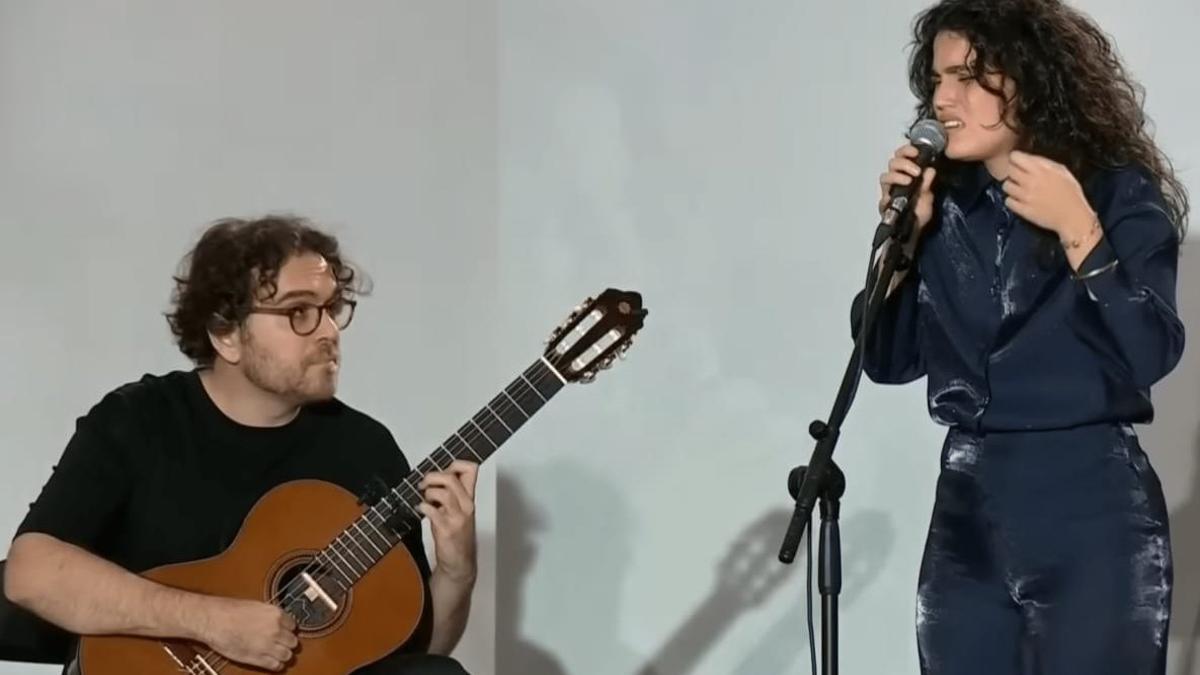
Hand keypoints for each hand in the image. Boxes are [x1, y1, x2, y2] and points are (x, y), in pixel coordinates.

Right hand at [195, 597, 297, 670]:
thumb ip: (269, 616)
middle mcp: (275, 630)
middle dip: (287, 643)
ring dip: (284, 655)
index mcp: (276, 614)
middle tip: (281, 644)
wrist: (214, 620)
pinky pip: (275, 665)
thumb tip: (276, 621)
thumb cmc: (229, 611)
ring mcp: (267, 645)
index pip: (294, 626)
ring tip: (278, 654)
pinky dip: (276, 665)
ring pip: (287, 655)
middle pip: (293, 642)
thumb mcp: (256, 606)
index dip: (288, 630)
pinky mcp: (257, 658)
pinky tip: (273, 663)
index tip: (285, 632)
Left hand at [418, 460, 478, 582]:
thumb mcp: (458, 510)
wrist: (458, 562)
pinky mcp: (447, 529)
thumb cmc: (456, 535)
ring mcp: (457, 517)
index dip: (456, 463)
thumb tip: (436, 476)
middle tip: (424, 484)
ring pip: (443, 493)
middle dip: (433, 476)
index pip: (471, 470)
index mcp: (469, 498)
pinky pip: (433, 511)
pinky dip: (423, 507)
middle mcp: (466, 505)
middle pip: (451, 478)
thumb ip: (450, 493)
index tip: (444, 469)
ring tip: (425, 499)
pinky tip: (421, 509)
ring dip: (428, 493)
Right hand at [879, 143, 937, 235]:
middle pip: (892, 163)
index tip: (916, 151)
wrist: (913, 232)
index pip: (902, 156)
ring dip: (898, 175)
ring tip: (909, 180)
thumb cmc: (919, 215)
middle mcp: (896, 181)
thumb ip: (928, 183)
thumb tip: (931, 168)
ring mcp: (889, 191)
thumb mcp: (928, 196)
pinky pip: (884, 192)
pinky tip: (901, 190)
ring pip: (886, 175)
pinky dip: (891, 189)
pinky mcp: (885, 203)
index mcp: (906, 175)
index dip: (907, 150)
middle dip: (904, 163)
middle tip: (916, 170)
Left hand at [1002, 150, 1097, 241]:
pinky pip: (1008, 201)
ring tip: (1020, 190)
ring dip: (1011, 187)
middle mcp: (1031, 181)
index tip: (1019, 163)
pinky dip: (1012, 200)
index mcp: (1041, 170)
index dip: (1016, 159)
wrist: (1073, 217)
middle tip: (1019, 177)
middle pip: (1009, 170)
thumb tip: (1029, 158)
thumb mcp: (1062, 171)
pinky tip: (1020, 200)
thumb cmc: (1071, 194)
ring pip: (1006, 186)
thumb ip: (1044, 163)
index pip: (1015, 156)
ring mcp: (1025, 196)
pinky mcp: (1022, 210)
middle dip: (1013, 172)